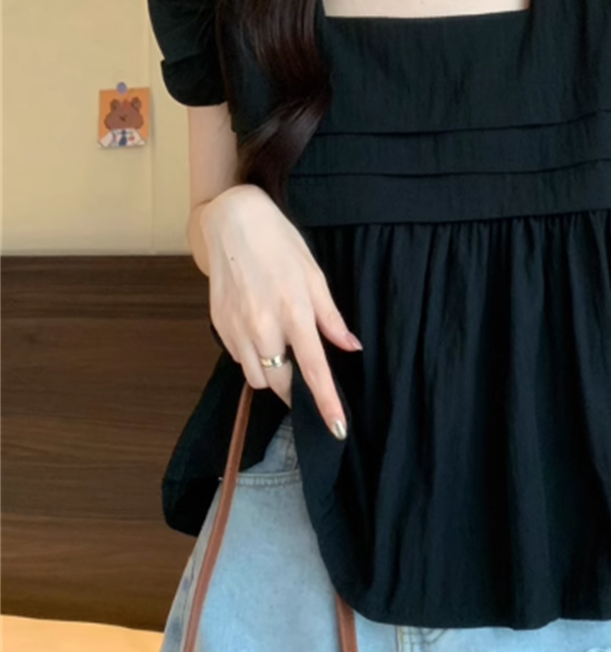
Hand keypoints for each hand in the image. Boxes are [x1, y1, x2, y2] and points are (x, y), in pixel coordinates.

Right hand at [200, 185, 360, 439]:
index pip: (314, 370)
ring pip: (256, 376)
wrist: (233, 222)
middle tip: (303, 371)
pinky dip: (252, 356)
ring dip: (271, 372)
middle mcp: (262, 326)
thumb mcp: (315, 277)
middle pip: (280, 382)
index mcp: (294, 313)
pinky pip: (239, 358)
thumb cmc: (281, 245)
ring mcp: (236, 328)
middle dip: (293, 387)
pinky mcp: (218, 325)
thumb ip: (331, 318)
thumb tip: (350, 347)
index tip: (337, 428)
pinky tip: (259, 330)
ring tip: (279, 344)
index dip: (326, 402)